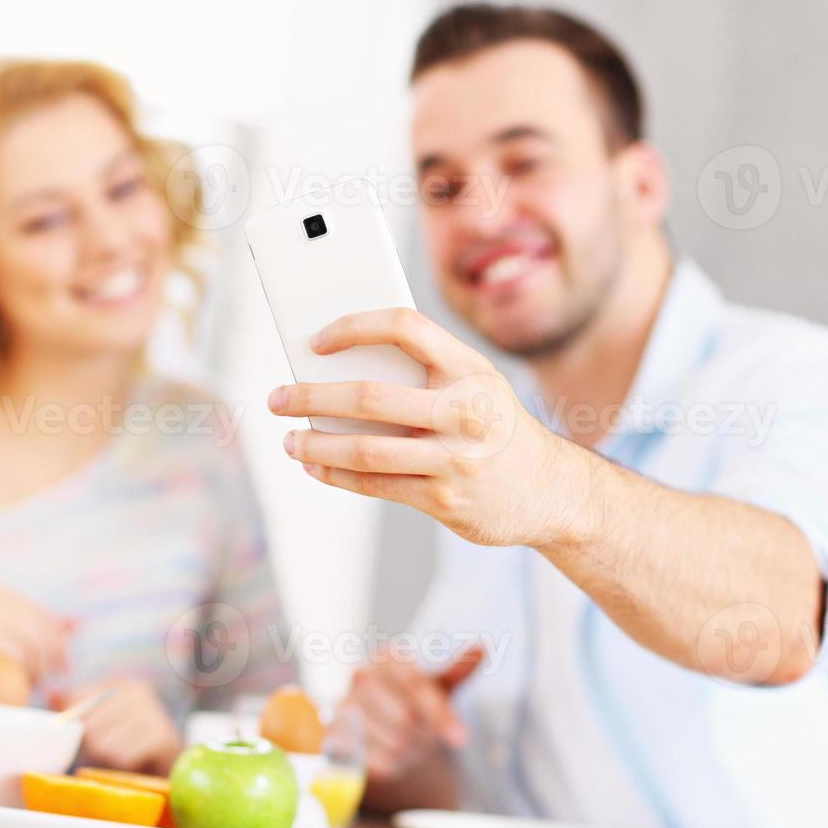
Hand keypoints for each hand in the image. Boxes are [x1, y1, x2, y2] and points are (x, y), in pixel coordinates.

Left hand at [53, 678, 181, 774]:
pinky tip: (134, 758)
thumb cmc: (128, 738)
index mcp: (121, 683)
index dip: (78, 723)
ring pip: (104, 746)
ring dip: (107, 756)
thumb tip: (53, 695)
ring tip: (121, 752)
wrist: (169, 757)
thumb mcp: (103, 718)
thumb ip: (77, 707)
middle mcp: (138, 692)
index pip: (78, 700)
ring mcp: (152, 712)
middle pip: (90, 727)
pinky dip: (123, 764)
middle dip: (93, 744)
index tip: (89, 731)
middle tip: (108, 746)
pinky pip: (123, 757)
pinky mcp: (161, 736)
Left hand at [268, 308, 591, 548]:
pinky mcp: (445, 500)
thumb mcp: (475, 385)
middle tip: (276, 398)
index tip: (315, 341)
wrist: (551, 490)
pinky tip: (315, 467)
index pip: (404, 327)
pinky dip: (336, 476)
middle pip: (369, 396)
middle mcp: (466, 411)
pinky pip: (376, 485)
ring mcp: (455, 459)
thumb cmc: (493, 426)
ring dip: (315, 445)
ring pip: (365, 450)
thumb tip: (335, 370)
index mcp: (470, 368)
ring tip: (290, 440)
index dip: (354, 326)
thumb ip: (421, 373)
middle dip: (310, 397)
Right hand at [343, 646, 483, 782]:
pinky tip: (392, 755)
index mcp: (388, 656)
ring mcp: (343, 705)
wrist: (372, 726)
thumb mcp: (436, 685)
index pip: (417, 686)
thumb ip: (457, 670)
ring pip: (393, 743)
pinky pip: (376, 762)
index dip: (440, 715)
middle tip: (428, 738)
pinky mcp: (335, 737)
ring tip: (410, 744)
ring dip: (411, 753)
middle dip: (425, 736)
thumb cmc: (410, 702)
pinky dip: (393, 766)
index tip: (460, 738)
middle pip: (405, 719)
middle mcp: (361, 675)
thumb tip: (482, 647)